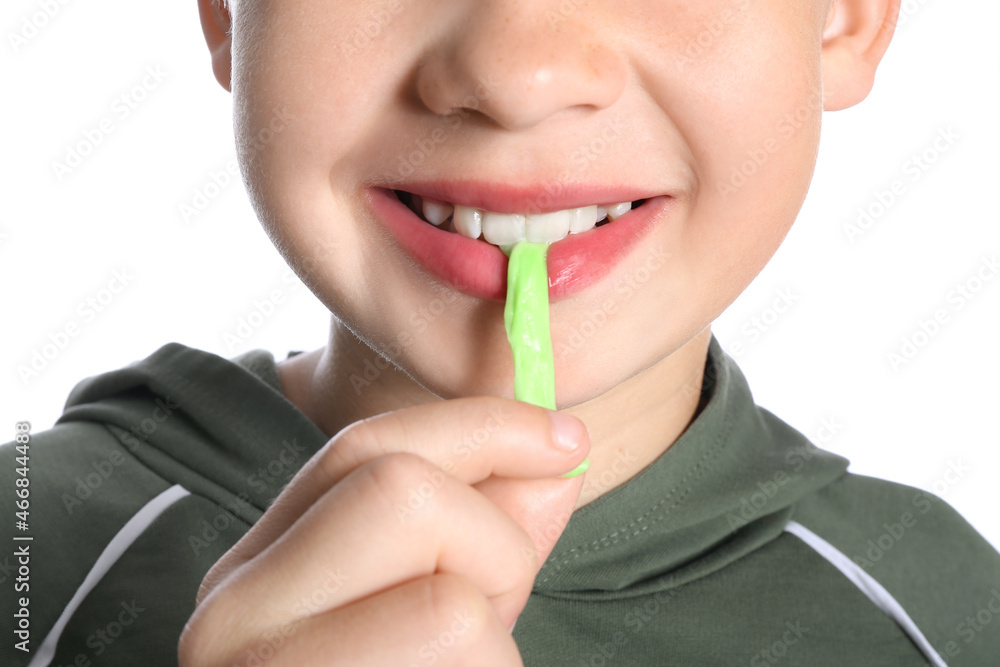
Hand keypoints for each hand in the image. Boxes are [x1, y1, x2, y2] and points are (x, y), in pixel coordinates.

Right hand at [178, 397, 589, 665]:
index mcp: (255, 571)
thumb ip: (487, 534)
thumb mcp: (429, 610)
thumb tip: (555, 459)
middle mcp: (234, 622)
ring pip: (451, 609)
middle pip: (401, 494)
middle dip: (489, 546)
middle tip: (488, 614)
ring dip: (492, 650)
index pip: (365, 449)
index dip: (481, 427)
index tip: (567, 437)